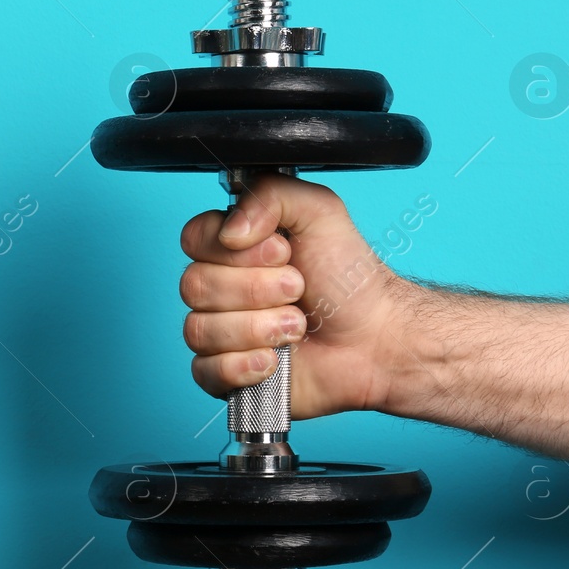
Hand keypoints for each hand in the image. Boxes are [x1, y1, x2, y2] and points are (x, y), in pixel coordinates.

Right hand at [178, 173, 410, 418]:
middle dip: (257, 290)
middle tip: (299, 290)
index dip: (235, 250)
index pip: (194, 239)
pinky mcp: (226, 374)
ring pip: (199, 329)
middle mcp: (221, 288)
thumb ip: (271, 195)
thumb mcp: (321, 212)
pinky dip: (243, 365)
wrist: (375, 339)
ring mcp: (220, 332)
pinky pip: (204, 370)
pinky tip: (275, 360)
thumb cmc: (350, 281)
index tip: (281, 252)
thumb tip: (229, 229)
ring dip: (258, 328)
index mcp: (234, 248)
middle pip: (194, 286)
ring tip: (297, 328)